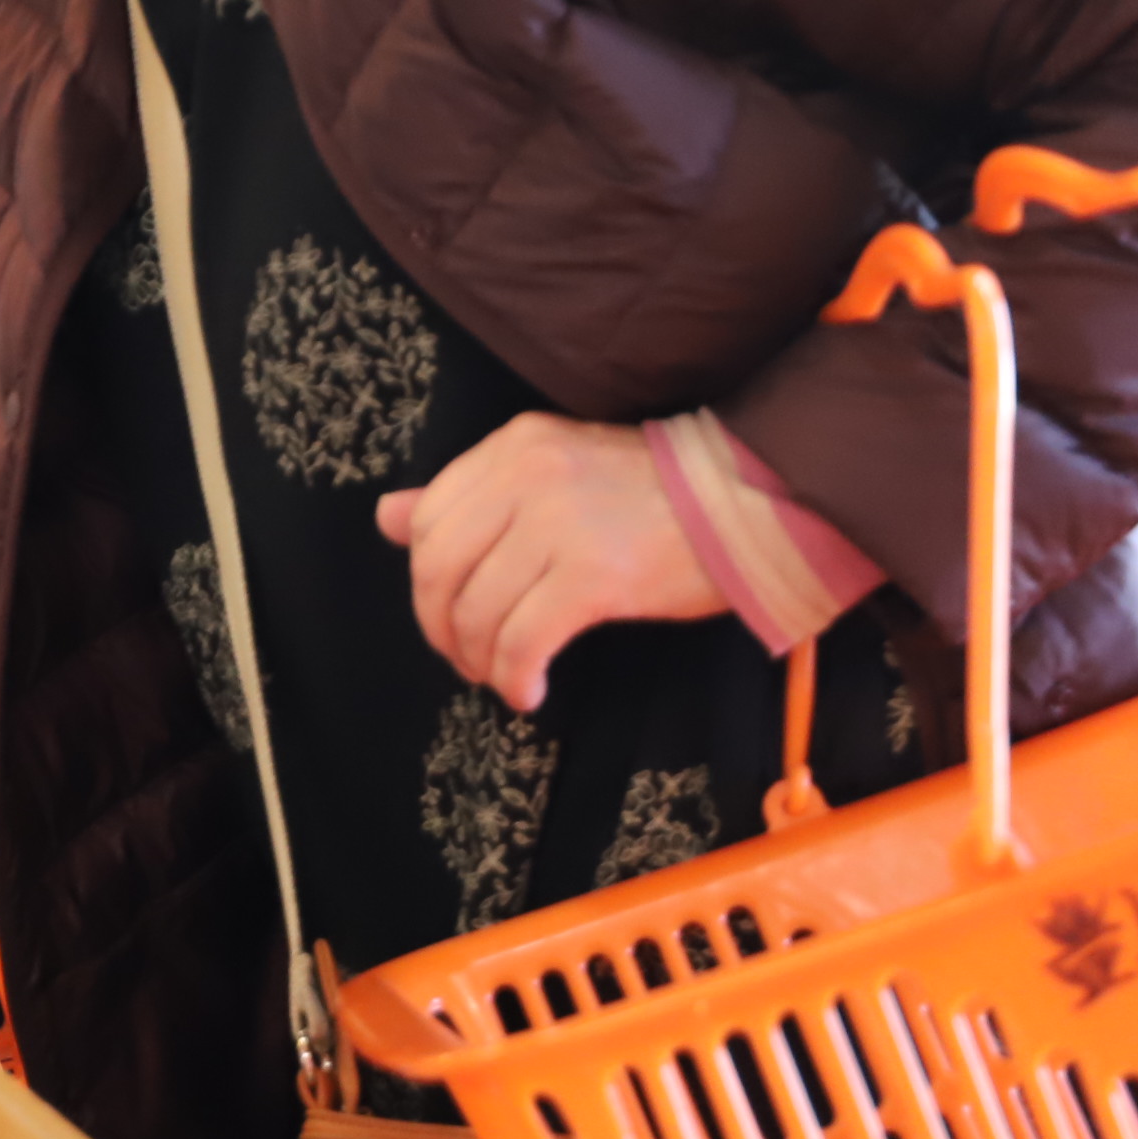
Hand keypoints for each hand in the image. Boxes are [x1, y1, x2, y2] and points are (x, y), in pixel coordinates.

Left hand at [375, 413, 728, 712]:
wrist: (751, 500)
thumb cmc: (657, 495)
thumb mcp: (555, 470)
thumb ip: (470, 494)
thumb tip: (386, 516)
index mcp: (513, 447)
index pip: (428, 519)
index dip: (426, 579)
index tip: (448, 612)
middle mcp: (527, 476)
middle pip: (439, 569)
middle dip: (442, 627)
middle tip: (467, 658)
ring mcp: (559, 524)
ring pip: (478, 611)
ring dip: (480, 660)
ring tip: (503, 676)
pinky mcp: (594, 575)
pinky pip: (524, 641)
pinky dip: (515, 677)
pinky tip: (529, 691)